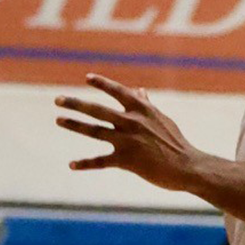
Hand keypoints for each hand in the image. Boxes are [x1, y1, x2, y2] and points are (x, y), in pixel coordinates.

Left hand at [55, 74, 203, 190]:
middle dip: (76, 103)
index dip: (102, 84)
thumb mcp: (162, 119)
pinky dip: (85, 163)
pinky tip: (72, 165)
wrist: (187, 166)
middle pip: (97, 110)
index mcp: (142, 109)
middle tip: (58, 100)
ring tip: (59, 120)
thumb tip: (139, 90)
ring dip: (74, 125)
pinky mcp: (126, 160)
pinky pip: (101, 161)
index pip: (118, 91)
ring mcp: (127, 141)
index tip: (87, 78)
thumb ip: (147, 105)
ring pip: (94, 131)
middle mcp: (132, 122)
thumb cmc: (176, 142)